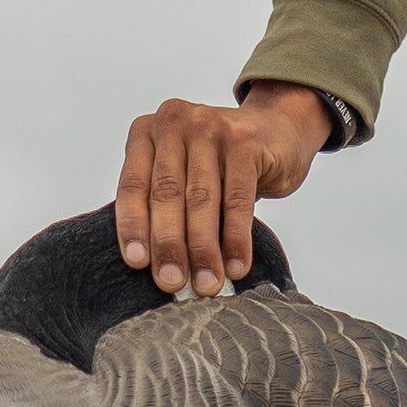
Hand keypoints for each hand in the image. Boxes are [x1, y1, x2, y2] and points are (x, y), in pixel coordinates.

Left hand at [116, 83, 329, 295]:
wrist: (274, 131)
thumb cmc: (219, 163)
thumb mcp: (182, 171)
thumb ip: (162, 203)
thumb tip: (154, 266)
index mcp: (146, 133)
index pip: (133, 186)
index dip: (133, 226)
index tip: (137, 262)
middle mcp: (173, 123)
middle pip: (166, 194)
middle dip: (169, 244)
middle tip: (171, 281)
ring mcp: (210, 127)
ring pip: (202, 199)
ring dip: (203, 248)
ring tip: (207, 283)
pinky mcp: (245, 141)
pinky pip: (238, 199)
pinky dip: (236, 237)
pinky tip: (237, 265)